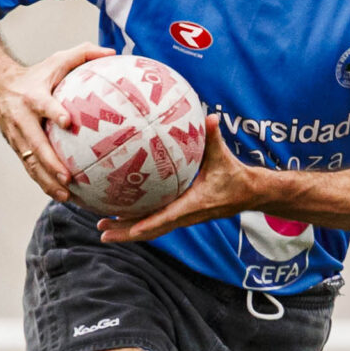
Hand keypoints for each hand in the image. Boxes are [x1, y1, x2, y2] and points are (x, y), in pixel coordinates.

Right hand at [0, 42, 112, 203]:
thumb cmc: (37, 74)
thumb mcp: (57, 59)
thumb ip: (84, 53)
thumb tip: (113, 53)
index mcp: (32, 97)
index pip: (42, 105)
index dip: (53, 112)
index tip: (67, 122)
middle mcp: (21, 119)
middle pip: (34, 144)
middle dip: (50, 162)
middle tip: (68, 177)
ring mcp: (16, 136)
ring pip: (30, 162)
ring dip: (47, 181)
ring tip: (65, 195)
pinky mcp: (16, 148)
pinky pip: (30, 168)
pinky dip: (44, 183)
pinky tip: (63, 196)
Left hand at [99, 111, 271, 242]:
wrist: (248, 193)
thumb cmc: (235, 175)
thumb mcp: (224, 157)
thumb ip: (214, 137)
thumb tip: (211, 117)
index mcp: (194, 205)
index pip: (168, 217)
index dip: (148, 224)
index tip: (129, 229)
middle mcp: (185, 216)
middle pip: (151, 230)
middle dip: (126, 233)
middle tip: (101, 232)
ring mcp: (181, 218)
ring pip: (151, 229)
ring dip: (126, 231)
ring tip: (102, 230)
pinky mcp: (180, 215)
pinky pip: (155, 222)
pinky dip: (136, 222)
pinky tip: (119, 216)